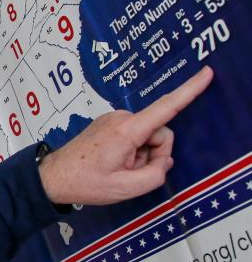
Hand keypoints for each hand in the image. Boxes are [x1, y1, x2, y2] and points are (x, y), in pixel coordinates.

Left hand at [39, 66, 212, 205]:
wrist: (53, 177)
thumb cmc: (85, 182)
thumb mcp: (125, 188)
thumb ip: (155, 174)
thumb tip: (163, 161)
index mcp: (127, 130)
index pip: (165, 108)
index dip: (190, 90)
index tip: (207, 73)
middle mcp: (121, 118)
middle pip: (160, 132)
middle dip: (154, 154)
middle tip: (130, 171)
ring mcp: (114, 119)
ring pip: (148, 136)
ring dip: (141, 155)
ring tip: (118, 168)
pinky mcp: (110, 124)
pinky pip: (134, 136)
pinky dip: (132, 152)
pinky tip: (114, 163)